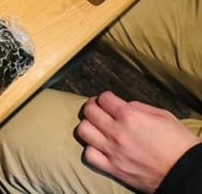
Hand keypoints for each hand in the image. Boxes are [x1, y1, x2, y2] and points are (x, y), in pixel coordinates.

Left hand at [75, 91, 200, 192]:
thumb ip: (138, 107)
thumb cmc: (179, 143)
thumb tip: (122, 105)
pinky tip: (99, 147)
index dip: (105, 98)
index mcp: (130, 116)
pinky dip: (91, 149)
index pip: (103, 98)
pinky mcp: (113, 168)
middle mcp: (117, 132)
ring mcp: (113, 151)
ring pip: (83, 131)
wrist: (186, 173)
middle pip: (89, 111)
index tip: (108, 101)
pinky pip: (89, 155)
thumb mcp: (163, 116)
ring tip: (97, 128)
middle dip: (93, 107)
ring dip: (89, 126)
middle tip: (99, 110)